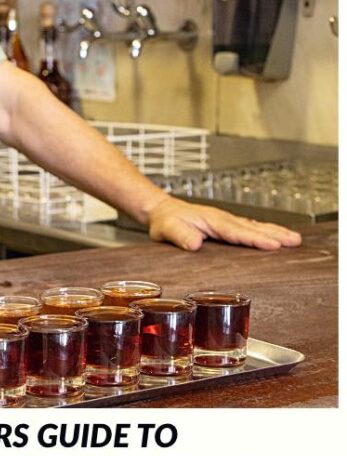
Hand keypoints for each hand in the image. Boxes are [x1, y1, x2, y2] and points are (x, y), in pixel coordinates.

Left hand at [147, 194, 301, 250]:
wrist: (161, 210)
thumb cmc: (164, 221)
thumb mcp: (168, 230)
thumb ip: (181, 236)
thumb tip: (196, 243)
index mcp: (213, 221)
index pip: (238, 232)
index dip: (256, 240)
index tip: (273, 245)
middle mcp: (223, 219)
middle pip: (254, 228)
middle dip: (276, 234)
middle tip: (295, 242)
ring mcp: (226, 220)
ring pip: (255, 226)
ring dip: (275, 232)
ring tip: (294, 239)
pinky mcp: (225, 224)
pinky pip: (249, 228)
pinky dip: (264, 231)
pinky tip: (274, 236)